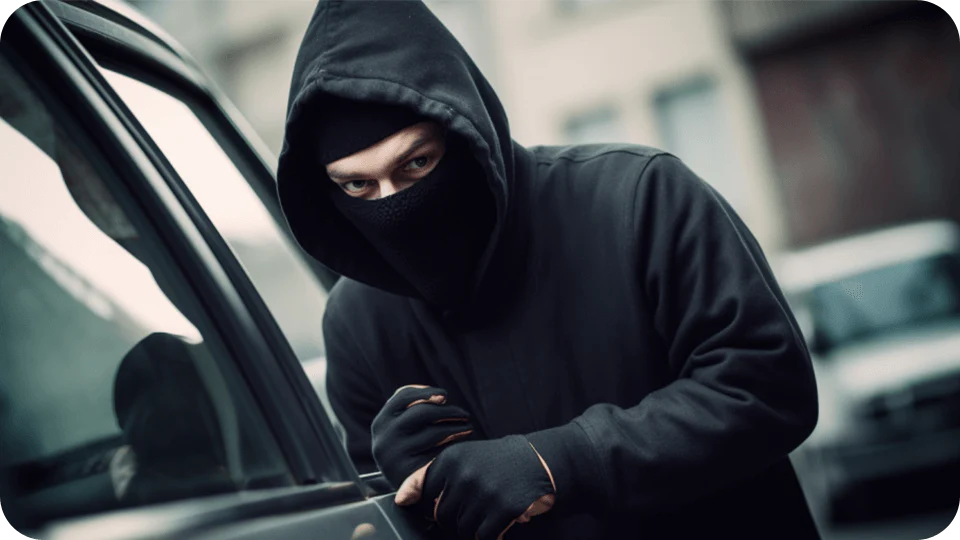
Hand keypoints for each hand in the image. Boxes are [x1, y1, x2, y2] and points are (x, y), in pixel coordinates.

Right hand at [372, 385, 475, 488]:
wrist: (406, 490)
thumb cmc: (409, 449)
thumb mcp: (402, 428)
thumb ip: (413, 407)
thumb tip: (439, 396)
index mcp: (380, 423)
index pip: (403, 397)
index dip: (427, 392)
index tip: (445, 396)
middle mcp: (383, 440)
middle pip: (422, 412)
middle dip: (448, 410)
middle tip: (464, 414)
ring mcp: (395, 459)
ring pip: (435, 432)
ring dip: (457, 427)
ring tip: (468, 428)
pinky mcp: (411, 475)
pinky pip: (440, 453)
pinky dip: (454, 446)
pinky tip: (462, 445)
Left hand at [396, 436, 556, 539]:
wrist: (538, 459)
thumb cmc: (495, 462)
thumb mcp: (461, 458)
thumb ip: (428, 477)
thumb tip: (400, 500)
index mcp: (450, 459)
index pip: (426, 497)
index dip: (437, 505)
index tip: (453, 499)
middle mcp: (465, 474)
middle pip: (443, 516)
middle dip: (457, 518)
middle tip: (475, 508)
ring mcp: (485, 491)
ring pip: (463, 529)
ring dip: (474, 528)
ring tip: (487, 513)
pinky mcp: (505, 507)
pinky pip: (484, 536)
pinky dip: (490, 535)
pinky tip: (498, 523)